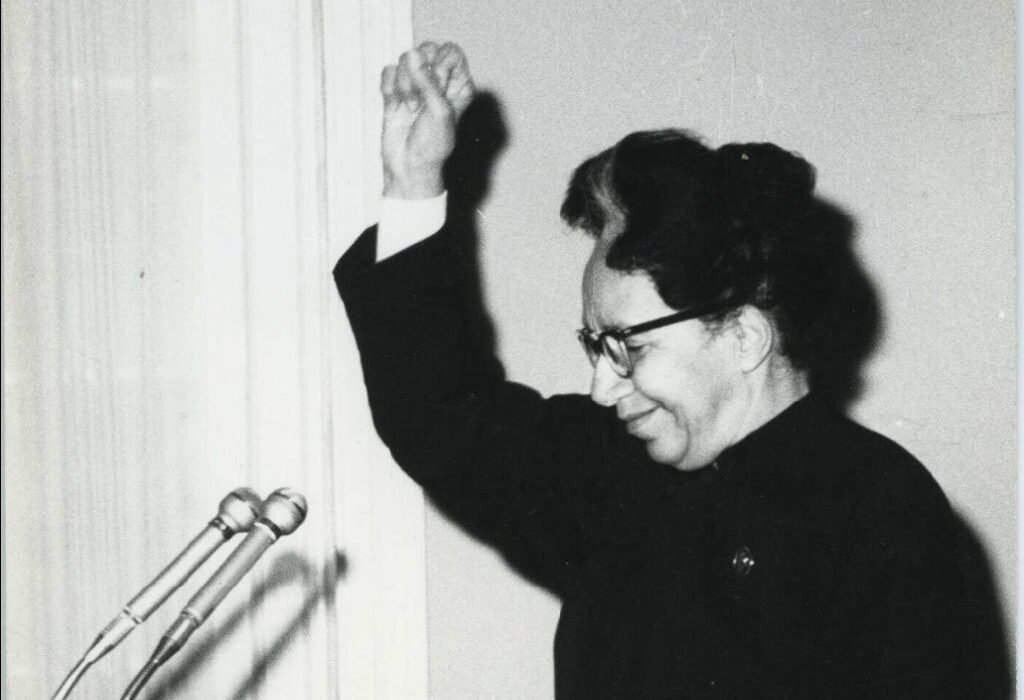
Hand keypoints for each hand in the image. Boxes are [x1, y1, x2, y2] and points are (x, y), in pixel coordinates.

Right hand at [381, 42, 474, 198]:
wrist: (409, 166)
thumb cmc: (433, 144)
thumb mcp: (439, 111)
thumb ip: (428, 81)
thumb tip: (412, 53)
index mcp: (458, 84)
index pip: (451, 52)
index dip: (440, 65)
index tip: (438, 87)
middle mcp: (439, 81)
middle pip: (426, 50)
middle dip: (420, 74)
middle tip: (422, 101)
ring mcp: (416, 84)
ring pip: (404, 60)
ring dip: (404, 85)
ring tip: (410, 109)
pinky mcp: (395, 90)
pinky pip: (388, 71)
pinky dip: (389, 89)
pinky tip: (395, 107)